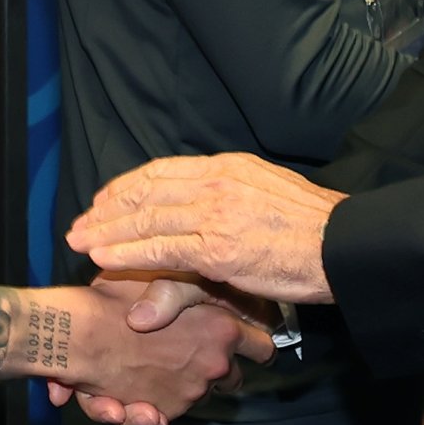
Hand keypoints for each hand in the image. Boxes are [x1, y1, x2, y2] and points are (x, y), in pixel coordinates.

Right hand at [50, 279, 272, 424]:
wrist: (80, 335)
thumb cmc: (117, 298)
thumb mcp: (157, 280)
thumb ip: (179, 296)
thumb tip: (196, 315)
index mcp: (221, 329)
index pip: (263, 347)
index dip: (254, 346)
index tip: (244, 345)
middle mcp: (214, 366)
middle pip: (232, 378)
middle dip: (215, 370)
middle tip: (186, 354)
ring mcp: (192, 393)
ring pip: (198, 396)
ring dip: (182, 388)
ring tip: (150, 369)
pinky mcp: (166, 412)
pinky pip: (169, 414)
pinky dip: (155, 408)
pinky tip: (133, 390)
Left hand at [67, 153, 342, 303]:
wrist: (344, 245)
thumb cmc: (313, 227)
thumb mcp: (266, 197)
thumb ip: (230, 202)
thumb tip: (208, 216)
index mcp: (228, 166)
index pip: (163, 171)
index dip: (127, 185)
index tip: (104, 199)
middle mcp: (217, 182)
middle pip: (146, 191)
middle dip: (107, 208)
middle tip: (79, 223)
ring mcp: (216, 214)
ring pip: (146, 219)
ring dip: (106, 230)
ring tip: (79, 240)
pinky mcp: (218, 248)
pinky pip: (160, 250)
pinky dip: (126, 253)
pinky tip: (103, 257)